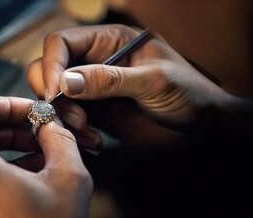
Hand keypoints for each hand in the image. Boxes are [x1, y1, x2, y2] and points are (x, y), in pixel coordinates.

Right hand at [28, 24, 252, 147]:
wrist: (202, 127)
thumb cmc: (188, 92)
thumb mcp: (153, 80)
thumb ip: (110, 79)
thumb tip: (66, 82)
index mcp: (109, 41)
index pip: (62, 42)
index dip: (52, 64)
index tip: (53, 92)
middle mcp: (95, 61)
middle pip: (50, 68)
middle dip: (54, 94)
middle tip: (73, 116)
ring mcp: (93, 89)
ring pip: (56, 97)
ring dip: (63, 116)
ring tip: (86, 131)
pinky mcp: (95, 113)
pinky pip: (69, 119)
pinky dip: (73, 132)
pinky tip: (93, 141)